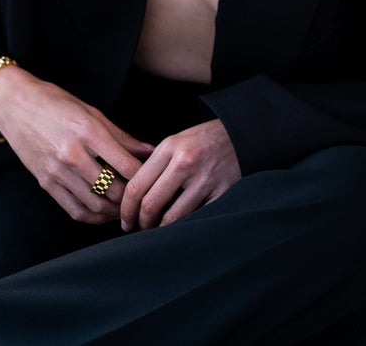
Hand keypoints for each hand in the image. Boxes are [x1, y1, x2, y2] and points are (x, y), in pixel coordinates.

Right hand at [0, 61, 154, 223]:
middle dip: (131, 197)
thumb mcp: (92, 112)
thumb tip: (148, 151)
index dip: (144, 176)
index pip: (125, 165)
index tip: (153, 178)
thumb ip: (121, 136)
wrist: (15, 105)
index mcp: (88, 131)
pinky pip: (74, 210)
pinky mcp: (45, 183)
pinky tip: (104, 212)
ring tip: (126, 207)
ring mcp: (57, 171)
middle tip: (143, 196)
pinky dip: (93, 217)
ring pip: (95, 205)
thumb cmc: (56, 103)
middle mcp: (72, 154)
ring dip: (114, 211)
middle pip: (113, 189)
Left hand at [120, 119, 240, 231]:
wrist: (240, 135)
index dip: (127, 208)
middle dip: (141, 222)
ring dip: (161, 229)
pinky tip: (180, 227)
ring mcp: (205, 178)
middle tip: (139, 229)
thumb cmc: (203, 140)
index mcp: (170, 147)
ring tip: (158, 230)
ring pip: (173, 217)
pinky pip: (197, 218)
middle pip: (151, 203)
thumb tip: (132, 195)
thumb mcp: (176, 142)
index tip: (125, 220)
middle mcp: (185, 162)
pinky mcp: (222, 192)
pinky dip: (185, 226)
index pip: (137, 184)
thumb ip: (156, 163)